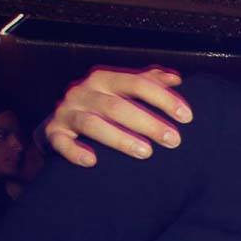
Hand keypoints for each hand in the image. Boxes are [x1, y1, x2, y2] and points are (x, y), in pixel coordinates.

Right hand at [42, 67, 191, 167]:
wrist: (61, 120)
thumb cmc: (102, 105)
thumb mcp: (123, 90)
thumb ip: (148, 82)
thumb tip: (175, 79)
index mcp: (104, 79)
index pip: (137, 83)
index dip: (163, 99)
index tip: (187, 117)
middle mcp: (83, 92)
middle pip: (117, 106)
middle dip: (148, 123)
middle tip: (173, 140)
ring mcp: (66, 112)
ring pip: (92, 124)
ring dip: (120, 139)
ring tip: (146, 152)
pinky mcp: (53, 132)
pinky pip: (61, 142)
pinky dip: (75, 152)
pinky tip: (92, 161)